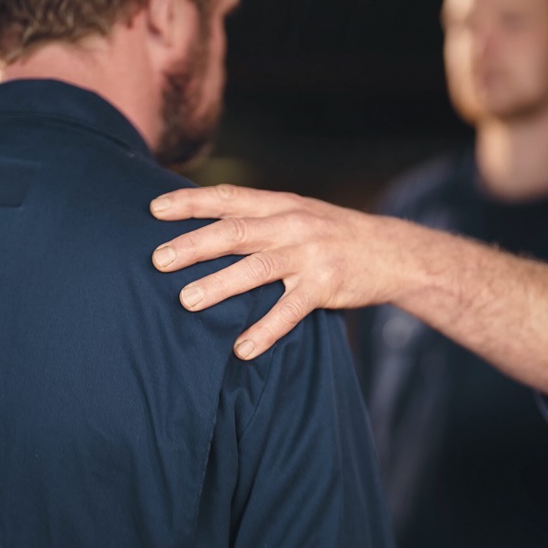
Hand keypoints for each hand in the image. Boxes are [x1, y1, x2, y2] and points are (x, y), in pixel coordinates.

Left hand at [150, 184, 405, 358]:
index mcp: (280, 205)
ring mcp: (309, 256)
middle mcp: (292, 225)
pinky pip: (290, 311)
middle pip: (235, 231)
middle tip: (158, 259)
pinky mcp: (326, 286)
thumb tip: (207, 224)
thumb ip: (260, 217)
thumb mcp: (298, 213)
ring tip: (187, 300)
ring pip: (257, 269)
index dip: (190, 202)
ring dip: (220, 285)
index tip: (155, 209)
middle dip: (194, 245)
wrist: (392, 252)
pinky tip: (242, 348)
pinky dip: (265, 330)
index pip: (228, 198)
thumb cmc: (333, 234)